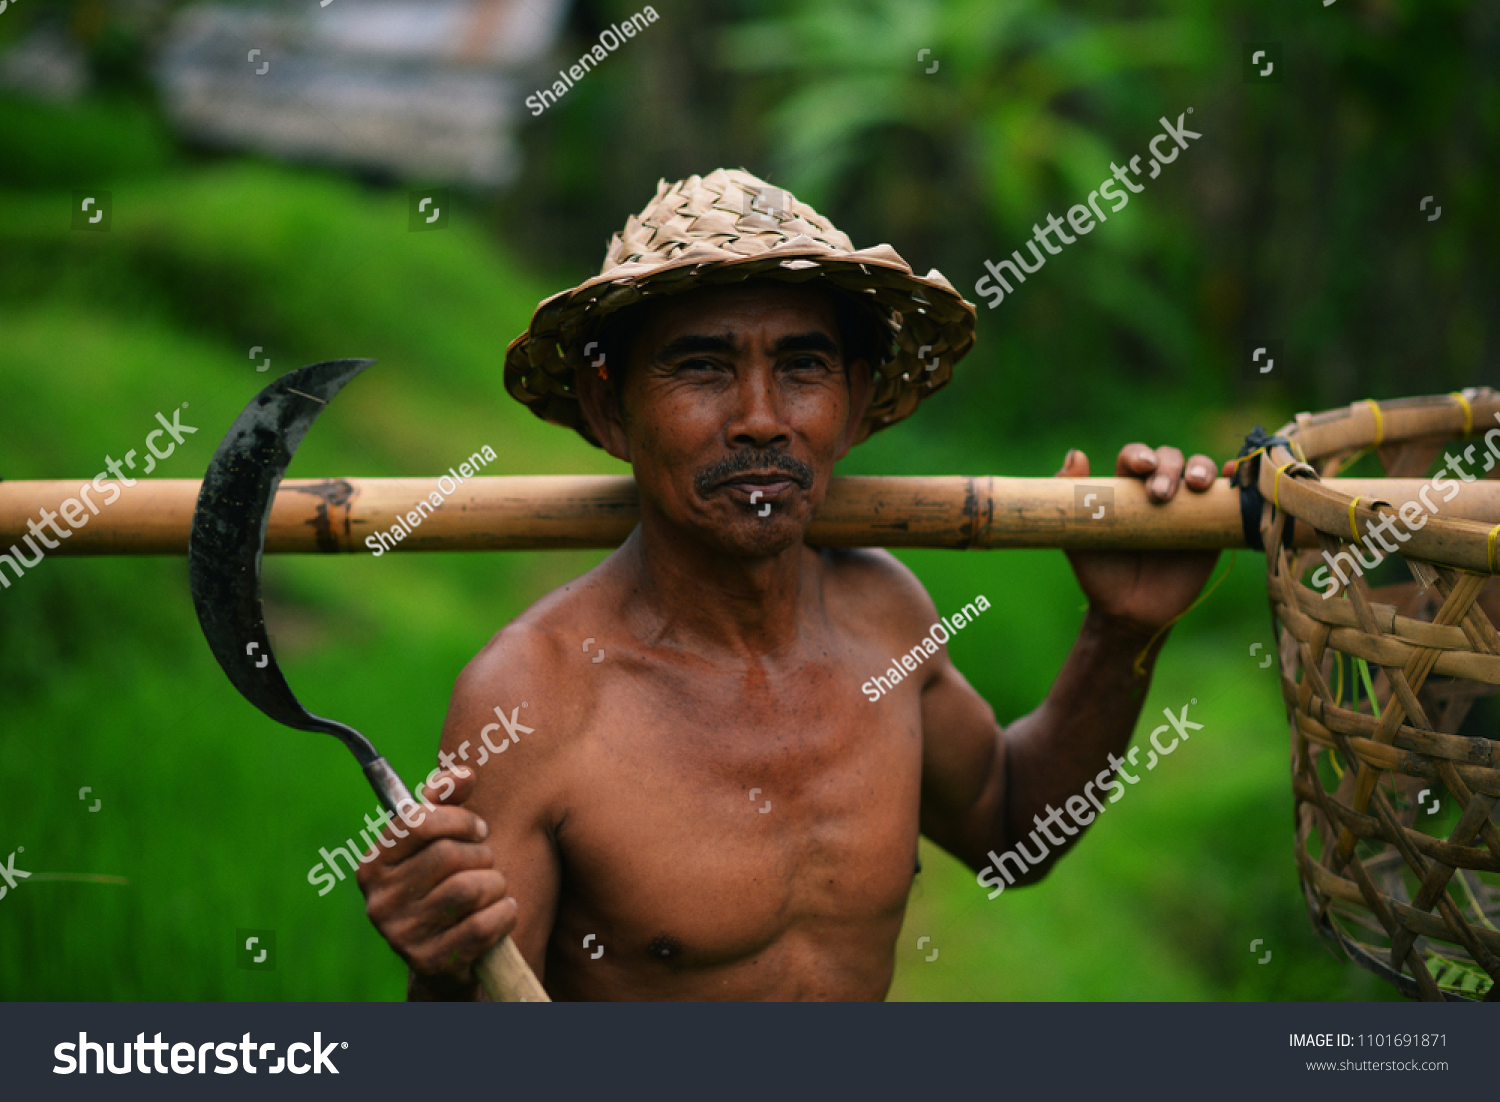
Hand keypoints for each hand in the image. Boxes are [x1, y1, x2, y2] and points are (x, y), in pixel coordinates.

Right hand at [356, 767, 516, 995]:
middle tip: (486, 864)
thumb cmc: (446, 884)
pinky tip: (502, 913)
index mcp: (374, 864)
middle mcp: (380, 900)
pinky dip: (504, 914)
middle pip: (449, 854)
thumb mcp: (440, 841)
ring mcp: (401, 935)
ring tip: (493, 889)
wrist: (448, 958)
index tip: (478, 830)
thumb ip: (448, 801)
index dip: (459, 819)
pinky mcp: (429, 963)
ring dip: (495, 885)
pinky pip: (483, 925)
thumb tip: (464, 773)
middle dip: (482, 855)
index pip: (417, 821)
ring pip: (469, 888)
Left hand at [1057, 444, 1232, 631]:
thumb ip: (1070, 497)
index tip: (1141, 466)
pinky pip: (1225, 498)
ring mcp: (1187, 507)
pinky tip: (1230, 474)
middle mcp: (1159, 491)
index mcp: (1126, 488)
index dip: (1140, 455)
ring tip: (1197, 484)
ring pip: (1199, 471)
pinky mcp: (1210, 527)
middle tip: (1160, 495)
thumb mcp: (1077, 536)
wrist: (1128, 612)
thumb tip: (1075, 453)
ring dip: (1201, 468)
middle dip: (1169, 468)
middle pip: (1170, 459)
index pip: (1136, 457)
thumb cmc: (1099, 573)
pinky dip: (1232, 480)